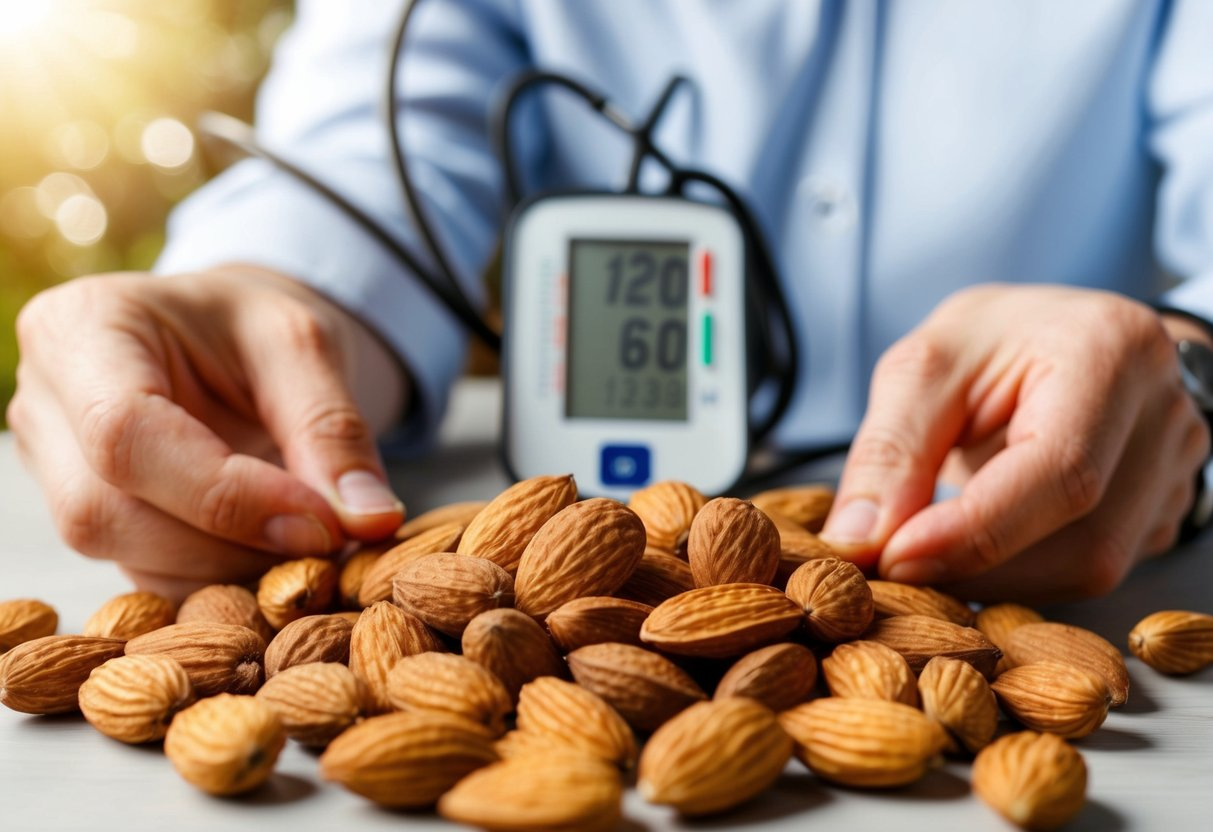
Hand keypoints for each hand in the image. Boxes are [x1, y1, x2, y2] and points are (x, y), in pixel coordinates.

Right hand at [8, 266, 406, 598]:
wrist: (227, 338)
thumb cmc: (256, 327)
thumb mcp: (305, 346)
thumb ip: (333, 429)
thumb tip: (369, 520)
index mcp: (80, 329)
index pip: (125, 434)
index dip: (224, 496)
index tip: (321, 526)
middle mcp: (44, 404)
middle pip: (105, 512)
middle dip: (228, 544)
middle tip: (327, 544)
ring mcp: (52, 470)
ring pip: (124, 556)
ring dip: (230, 571)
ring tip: (309, 544)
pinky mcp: (90, 520)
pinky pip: (146, 575)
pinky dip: (221, 581)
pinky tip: (274, 554)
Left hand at [819, 284, 1209, 601]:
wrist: (1060, 339)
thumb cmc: (994, 343)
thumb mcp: (926, 367)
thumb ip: (892, 449)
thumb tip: (859, 540)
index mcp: (1112, 351)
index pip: (1062, 471)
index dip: (974, 531)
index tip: (895, 558)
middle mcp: (1167, 415)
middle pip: (1085, 539)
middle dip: (976, 566)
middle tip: (892, 566)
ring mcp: (1177, 470)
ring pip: (1091, 570)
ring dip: (994, 580)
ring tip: (925, 552)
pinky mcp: (1163, 512)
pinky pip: (1091, 570)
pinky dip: (1020, 574)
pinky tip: (973, 549)